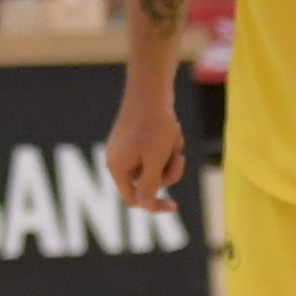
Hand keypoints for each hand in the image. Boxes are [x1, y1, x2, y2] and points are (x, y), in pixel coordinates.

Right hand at [105, 91, 183, 213]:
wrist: (151, 89)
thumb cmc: (154, 125)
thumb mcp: (155, 159)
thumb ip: (150, 185)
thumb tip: (147, 206)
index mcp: (117, 168)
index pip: (133, 199)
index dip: (153, 204)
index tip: (174, 206)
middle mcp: (119, 160)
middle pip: (149, 180)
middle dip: (167, 168)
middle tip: (177, 155)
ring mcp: (128, 148)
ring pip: (158, 163)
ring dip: (171, 152)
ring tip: (173, 135)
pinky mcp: (139, 136)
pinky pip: (159, 148)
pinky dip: (170, 142)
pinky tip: (172, 127)